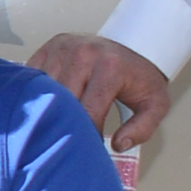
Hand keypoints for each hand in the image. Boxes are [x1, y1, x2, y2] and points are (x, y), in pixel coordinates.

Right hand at [22, 31, 173, 170]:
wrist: (134, 44)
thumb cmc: (139, 77)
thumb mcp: (155, 104)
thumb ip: (143, 128)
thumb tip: (117, 144)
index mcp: (109, 67)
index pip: (88, 111)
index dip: (86, 134)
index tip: (88, 146)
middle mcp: (83, 53)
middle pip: (61, 102)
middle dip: (66, 124)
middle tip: (70, 138)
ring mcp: (63, 48)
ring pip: (44, 91)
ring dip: (49, 109)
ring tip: (58, 122)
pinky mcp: (49, 47)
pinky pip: (34, 78)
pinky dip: (38, 94)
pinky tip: (47, 104)